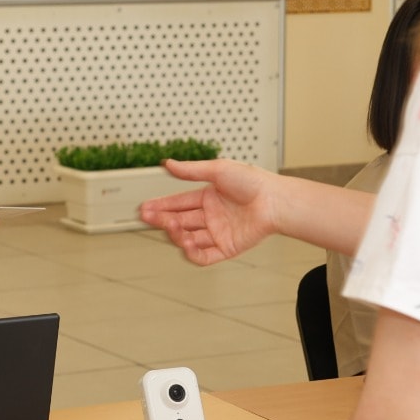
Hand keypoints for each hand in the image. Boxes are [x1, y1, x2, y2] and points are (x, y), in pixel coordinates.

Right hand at [139, 158, 276, 265]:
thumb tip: (167, 163)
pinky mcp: (227, 248)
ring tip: (170, 227)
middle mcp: (212, 216)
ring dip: (176, 234)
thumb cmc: (253, 181)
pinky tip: (185, 243)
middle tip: (147, 217)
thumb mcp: (218, 170)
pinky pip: (204, 255)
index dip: (161, 206)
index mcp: (209, 197)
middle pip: (180, 221)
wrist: (275, 200)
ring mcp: (219, 233)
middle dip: (162, 220)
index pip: (179, 203)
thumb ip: (191, 171)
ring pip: (189, 239)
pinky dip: (192, 253)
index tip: (144, 208)